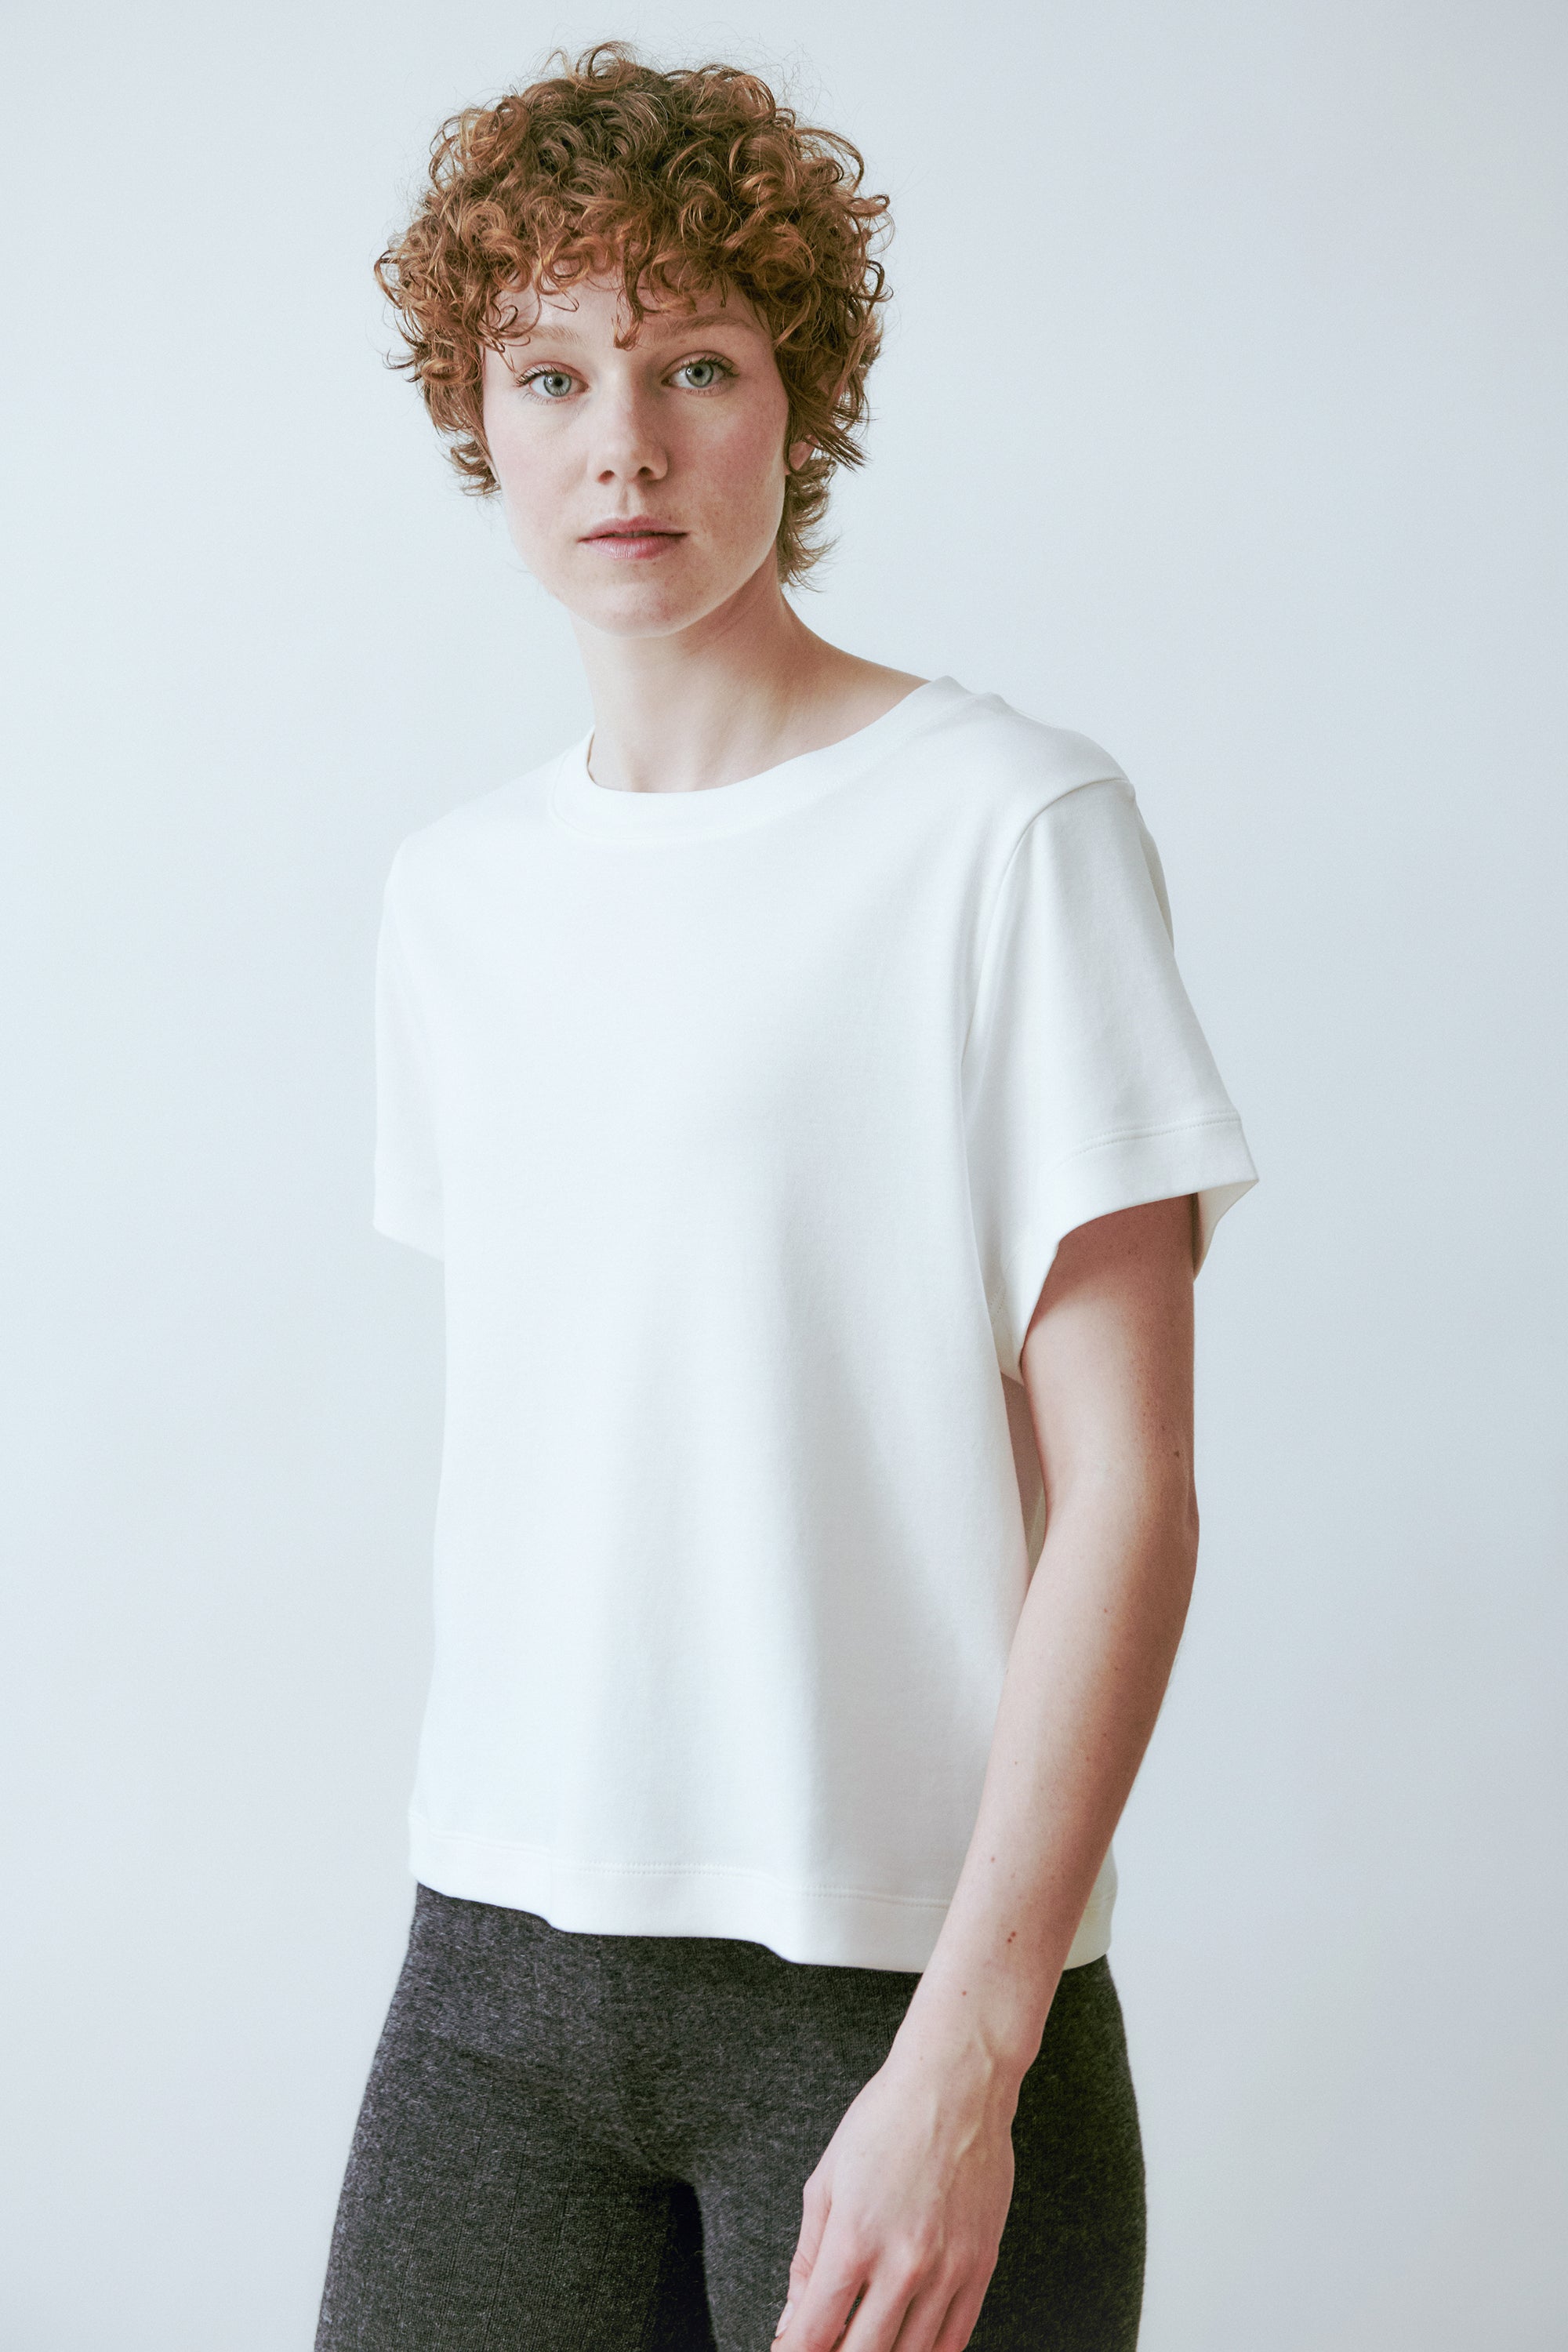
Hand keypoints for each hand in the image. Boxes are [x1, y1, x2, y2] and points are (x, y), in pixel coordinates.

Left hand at [772, 2032, 1018, 2351]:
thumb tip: (793, 2318)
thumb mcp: (826, 2181)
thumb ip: (807, 2258)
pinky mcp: (981, 2266)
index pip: (814, 2333)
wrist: (957, 2082)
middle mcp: (903, 2263)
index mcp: (854, 2239)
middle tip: (826, 2346)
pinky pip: (956, 2339)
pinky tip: (908, 2344)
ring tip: (864, 2342)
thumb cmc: (887, 2120)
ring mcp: (948, 2269)